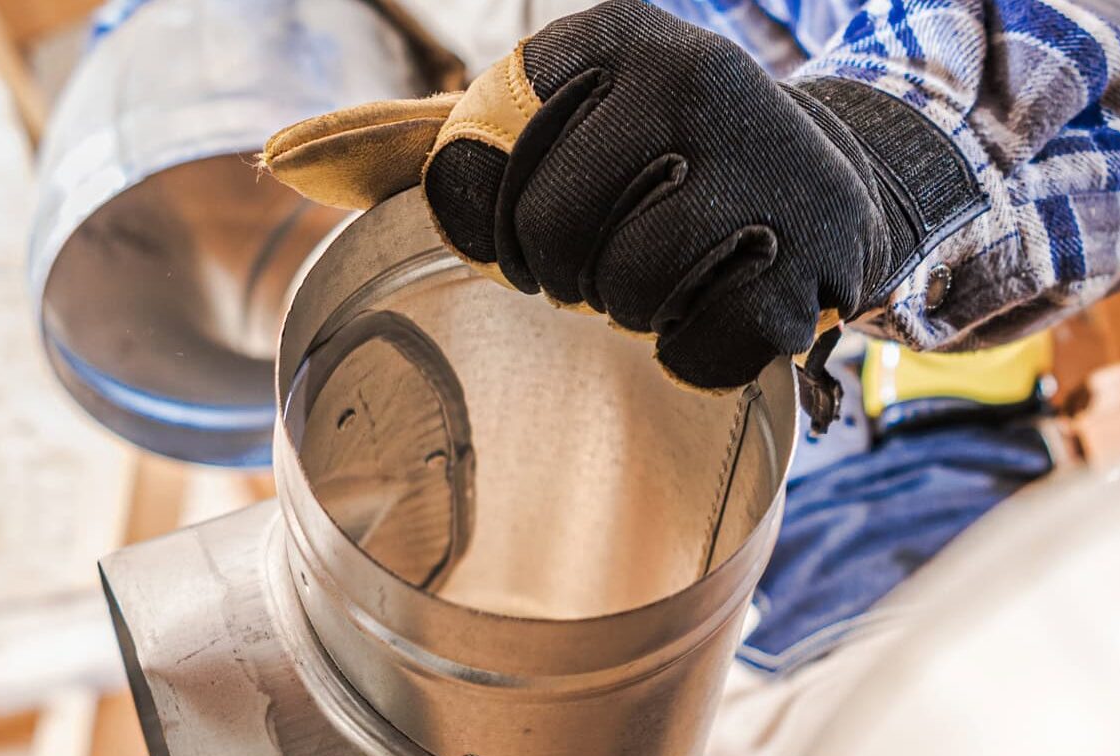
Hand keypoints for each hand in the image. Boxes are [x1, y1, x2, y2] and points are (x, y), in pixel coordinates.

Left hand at [267, 0, 961, 390]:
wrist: (834, 174)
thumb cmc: (664, 152)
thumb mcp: (563, 113)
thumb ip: (436, 139)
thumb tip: (284, 160)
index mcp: (618, 36)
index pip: (484, 153)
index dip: (493, 219)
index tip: (533, 225)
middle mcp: (699, 83)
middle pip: (557, 232)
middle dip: (566, 272)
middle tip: (598, 267)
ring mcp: (769, 172)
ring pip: (631, 292)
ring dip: (633, 311)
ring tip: (659, 281)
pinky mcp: (817, 261)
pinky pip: (704, 349)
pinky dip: (695, 355)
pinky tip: (715, 311)